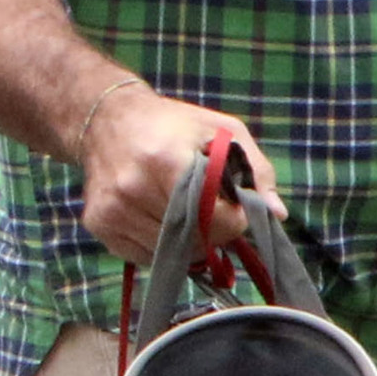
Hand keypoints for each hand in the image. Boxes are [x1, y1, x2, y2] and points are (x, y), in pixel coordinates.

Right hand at [73, 80, 285, 267]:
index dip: (234, 219)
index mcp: (166, 160)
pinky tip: (159, 217)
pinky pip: (144, 256)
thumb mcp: (222, 132)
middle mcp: (132, 188)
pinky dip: (162, 245)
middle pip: (193, 240)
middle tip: (211, 211)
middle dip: (213, 233)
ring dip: (189, 242)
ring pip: (170, 254)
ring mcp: (112, 209)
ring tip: (185, 210)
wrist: (106, 119)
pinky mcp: (98, 224)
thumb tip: (278, 214)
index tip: (234, 207)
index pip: (214, 218)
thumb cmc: (173, 125)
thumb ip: (256, 171)